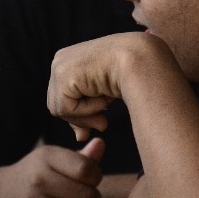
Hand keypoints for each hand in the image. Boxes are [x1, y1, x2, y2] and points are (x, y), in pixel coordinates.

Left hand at [48, 33, 170, 139]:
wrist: (141, 60)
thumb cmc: (129, 75)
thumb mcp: (102, 97)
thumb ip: (87, 113)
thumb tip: (79, 137)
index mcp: (68, 61)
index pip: (62, 98)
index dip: (79, 116)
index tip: (100, 124)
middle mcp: (60, 61)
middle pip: (57, 105)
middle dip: (81, 119)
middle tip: (104, 124)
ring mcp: (59, 66)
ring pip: (59, 110)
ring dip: (86, 114)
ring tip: (107, 104)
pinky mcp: (62, 74)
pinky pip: (66, 108)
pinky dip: (86, 110)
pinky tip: (103, 97)